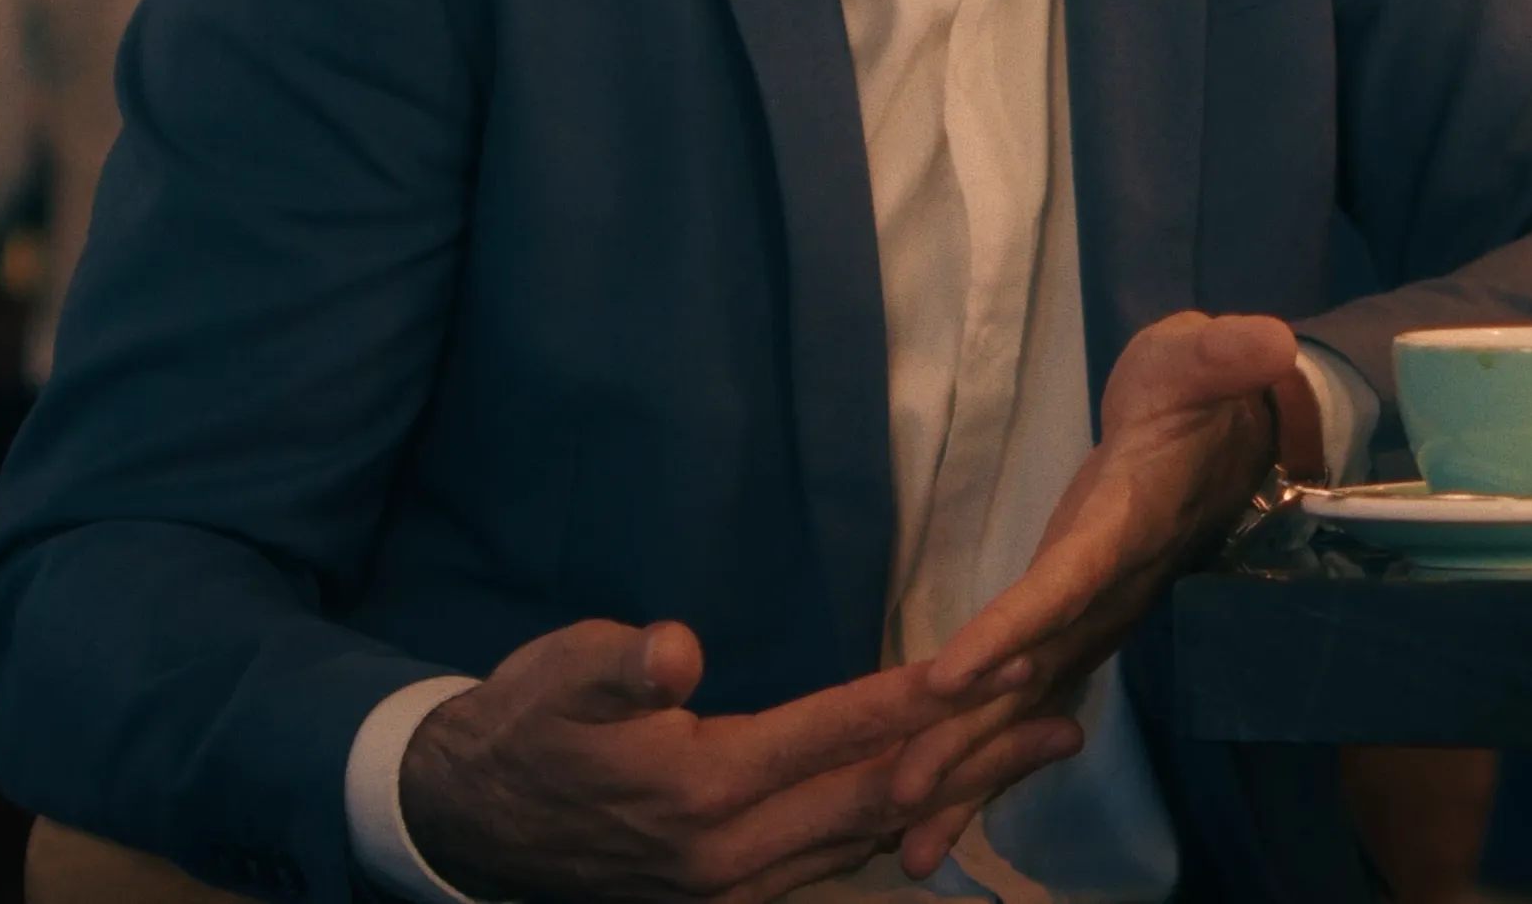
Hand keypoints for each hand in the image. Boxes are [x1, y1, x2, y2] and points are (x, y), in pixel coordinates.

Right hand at [398, 617, 1080, 903]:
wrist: (466, 822)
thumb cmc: (521, 728)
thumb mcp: (555, 675)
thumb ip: (619, 665)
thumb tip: (674, 653)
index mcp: (702, 790)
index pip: (838, 734)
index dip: (921, 697)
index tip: (1002, 660)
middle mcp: (732, 856)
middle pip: (878, 801)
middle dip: (977, 760)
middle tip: (1066, 722)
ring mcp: (735, 890)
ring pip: (866, 840)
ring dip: (953, 801)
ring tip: (1029, 757)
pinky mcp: (730, 899)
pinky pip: (834, 866)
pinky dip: (896, 833)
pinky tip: (943, 807)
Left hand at [875, 311, 1299, 876]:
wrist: (1231, 436)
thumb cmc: (1197, 390)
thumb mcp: (1199, 357)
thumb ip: (1223, 354)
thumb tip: (1267, 340)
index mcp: (1126, 524)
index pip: (1068, 581)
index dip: (1017, 626)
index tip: (957, 677)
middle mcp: (1112, 591)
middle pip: (1035, 671)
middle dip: (973, 736)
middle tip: (902, 796)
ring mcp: (1096, 619)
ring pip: (1028, 706)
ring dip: (970, 768)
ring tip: (909, 841)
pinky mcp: (1079, 628)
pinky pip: (1029, 703)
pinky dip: (985, 757)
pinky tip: (938, 814)